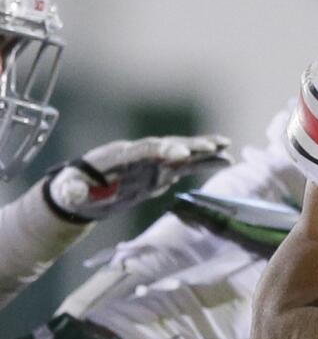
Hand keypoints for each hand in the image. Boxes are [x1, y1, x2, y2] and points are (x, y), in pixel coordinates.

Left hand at [45, 135, 230, 221]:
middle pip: (168, 145)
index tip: (182, 154)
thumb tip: (75, 191)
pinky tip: (225, 160)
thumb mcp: (68, 192)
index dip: (163, 150)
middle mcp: (139, 155)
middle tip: (214, 146)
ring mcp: (152, 162)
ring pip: (182, 152)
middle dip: (190, 145)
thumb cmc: (72, 191)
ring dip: (204, 149)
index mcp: (119, 156)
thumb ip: (72, 190)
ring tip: (228, 148)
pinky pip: (187, 165)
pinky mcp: (161, 172)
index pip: (144, 149)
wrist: (80, 192)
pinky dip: (205, 162)